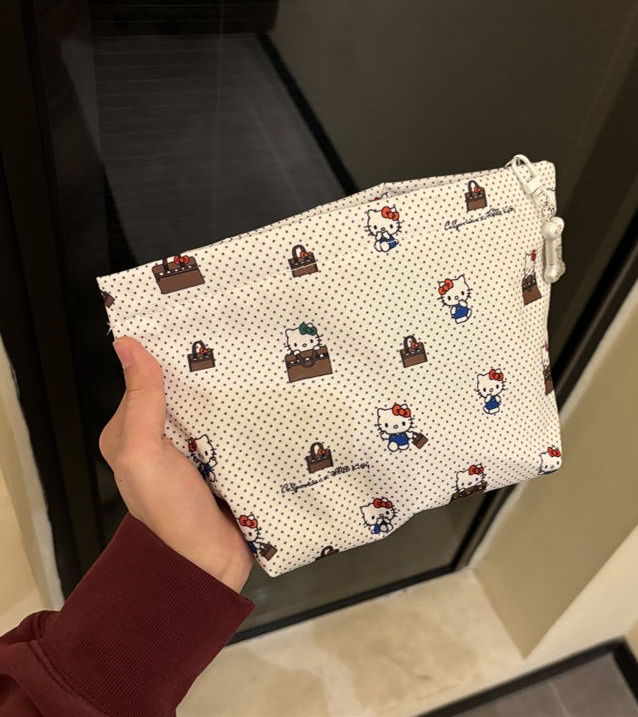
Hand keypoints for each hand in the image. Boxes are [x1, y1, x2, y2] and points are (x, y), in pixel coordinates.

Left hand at [99, 336, 252, 591]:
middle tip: (235, 332)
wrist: (208, 566)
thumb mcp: (143, 453)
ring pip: (209, 406)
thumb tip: (126, 344)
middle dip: (203, 368)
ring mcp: (194, 449)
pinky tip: (264, 395)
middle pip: (181, 390)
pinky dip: (244, 414)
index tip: (192, 320)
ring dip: (228, 390)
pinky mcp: (224, 460)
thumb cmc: (169, 512)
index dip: (165, 351)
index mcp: (130, 432)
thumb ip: (140, 401)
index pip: (146, 377)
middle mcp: (160, 437)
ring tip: (258, 356)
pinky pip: (232, 426)